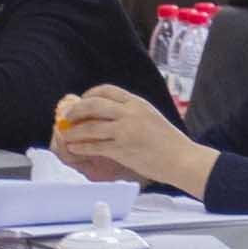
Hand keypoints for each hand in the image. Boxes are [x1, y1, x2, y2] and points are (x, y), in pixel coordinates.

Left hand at [54, 91, 202, 194]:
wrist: (180, 158)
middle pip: (93, 105)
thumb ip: (130, 112)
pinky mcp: (121, 149)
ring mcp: (125, 131)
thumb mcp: (150, 116)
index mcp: (137, 102)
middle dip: (76, 110)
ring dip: (74, 131)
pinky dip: (81, 147)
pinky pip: (94, 146)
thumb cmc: (168, 141)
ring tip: (67, 135)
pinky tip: (75, 148)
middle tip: (68, 116)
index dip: (90, 94)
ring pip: (90, 127)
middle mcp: (129, 113)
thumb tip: (107, 114)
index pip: (107, 90)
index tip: (82, 100)